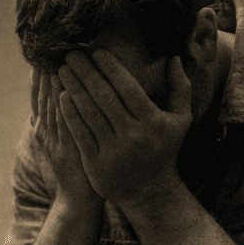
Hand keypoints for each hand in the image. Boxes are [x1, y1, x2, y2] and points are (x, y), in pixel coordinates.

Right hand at [29, 65, 96, 209]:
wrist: (77, 202)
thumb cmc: (76, 172)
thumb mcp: (63, 146)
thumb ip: (61, 124)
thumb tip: (61, 101)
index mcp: (44, 131)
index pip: (39, 99)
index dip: (38, 78)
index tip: (40, 56)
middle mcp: (46, 133)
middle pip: (43, 98)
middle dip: (44, 74)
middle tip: (45, 49)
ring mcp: (56, 141)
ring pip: (51, 107)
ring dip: (51, 84)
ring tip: (53, 59)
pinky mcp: (68, 149)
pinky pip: (64, 123)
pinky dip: (62, 105)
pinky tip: (64, 89)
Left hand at [56, 50, 192, 206]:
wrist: (150, 192)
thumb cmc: (165, 150)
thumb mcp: (181, 120)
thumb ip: (181, 88)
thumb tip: (174, 58)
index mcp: (153, 122)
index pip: (128, 88)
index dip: (111, 69)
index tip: (96, 52)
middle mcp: (134, 136)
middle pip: (105, 98)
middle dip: (86, 73)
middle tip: (71, 54)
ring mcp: (114, 151)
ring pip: (90, 114)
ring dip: (74, 89)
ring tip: (63, 71)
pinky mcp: (96, 164)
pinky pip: (80, 134)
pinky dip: (70, 114)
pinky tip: (62, 97)